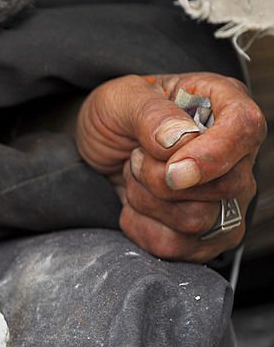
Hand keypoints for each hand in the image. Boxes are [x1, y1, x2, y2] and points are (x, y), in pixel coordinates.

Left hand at [76, 73, 265, 261]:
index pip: (245, 129)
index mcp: (224, 105)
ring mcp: (227, 198)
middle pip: (225, 186)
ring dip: (146, 201)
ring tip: (135, 177)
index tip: (172, 169)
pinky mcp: (207, 234)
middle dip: (160, 180)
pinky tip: (135, 204)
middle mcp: (237, 153)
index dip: (211, 155)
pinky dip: (141, 228)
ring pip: (198, 221)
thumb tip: (178, 140)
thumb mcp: (121, 99)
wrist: (101, 148)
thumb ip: (151, 114)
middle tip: (135, 158)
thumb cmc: (118, 116)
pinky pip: (177, 247)